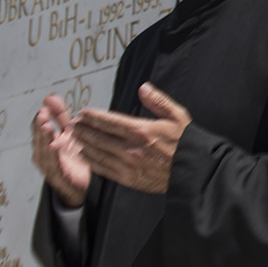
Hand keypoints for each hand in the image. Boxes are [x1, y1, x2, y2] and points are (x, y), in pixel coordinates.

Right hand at [31, 94, 89, 207]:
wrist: (82, 182)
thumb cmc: (73, 154)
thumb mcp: (68, 132)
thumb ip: (59, 115)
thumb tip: (48, 96)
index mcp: (46, 141)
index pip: (39, 128)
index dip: (40, 118)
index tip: (44, 108)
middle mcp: (44, 153)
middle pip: (39, 138)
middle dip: (40, 126)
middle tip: (43, 115)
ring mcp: (49, 165)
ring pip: (44, 150)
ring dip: (44, 139)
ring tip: (47, 127)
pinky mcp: (58, 176)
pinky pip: (54, 165)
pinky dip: (53, 156)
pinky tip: (54, 146)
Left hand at [71, 83, 191, 195]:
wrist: (195, 170)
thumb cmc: (187, 142)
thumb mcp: (178, 115)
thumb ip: (158, 101)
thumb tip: (142, 88)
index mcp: (142, 130)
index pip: (110, 121)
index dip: (93, 116)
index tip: (83, 112)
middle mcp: (131, 148)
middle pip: (99, 137)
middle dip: (83, 129)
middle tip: (72, 123)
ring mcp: (128, 165)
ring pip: (99, 153)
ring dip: (84, 144)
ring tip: (74, 137)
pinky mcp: (129, 179)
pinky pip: (104, 170)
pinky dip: (92, 162)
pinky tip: (85, 156)